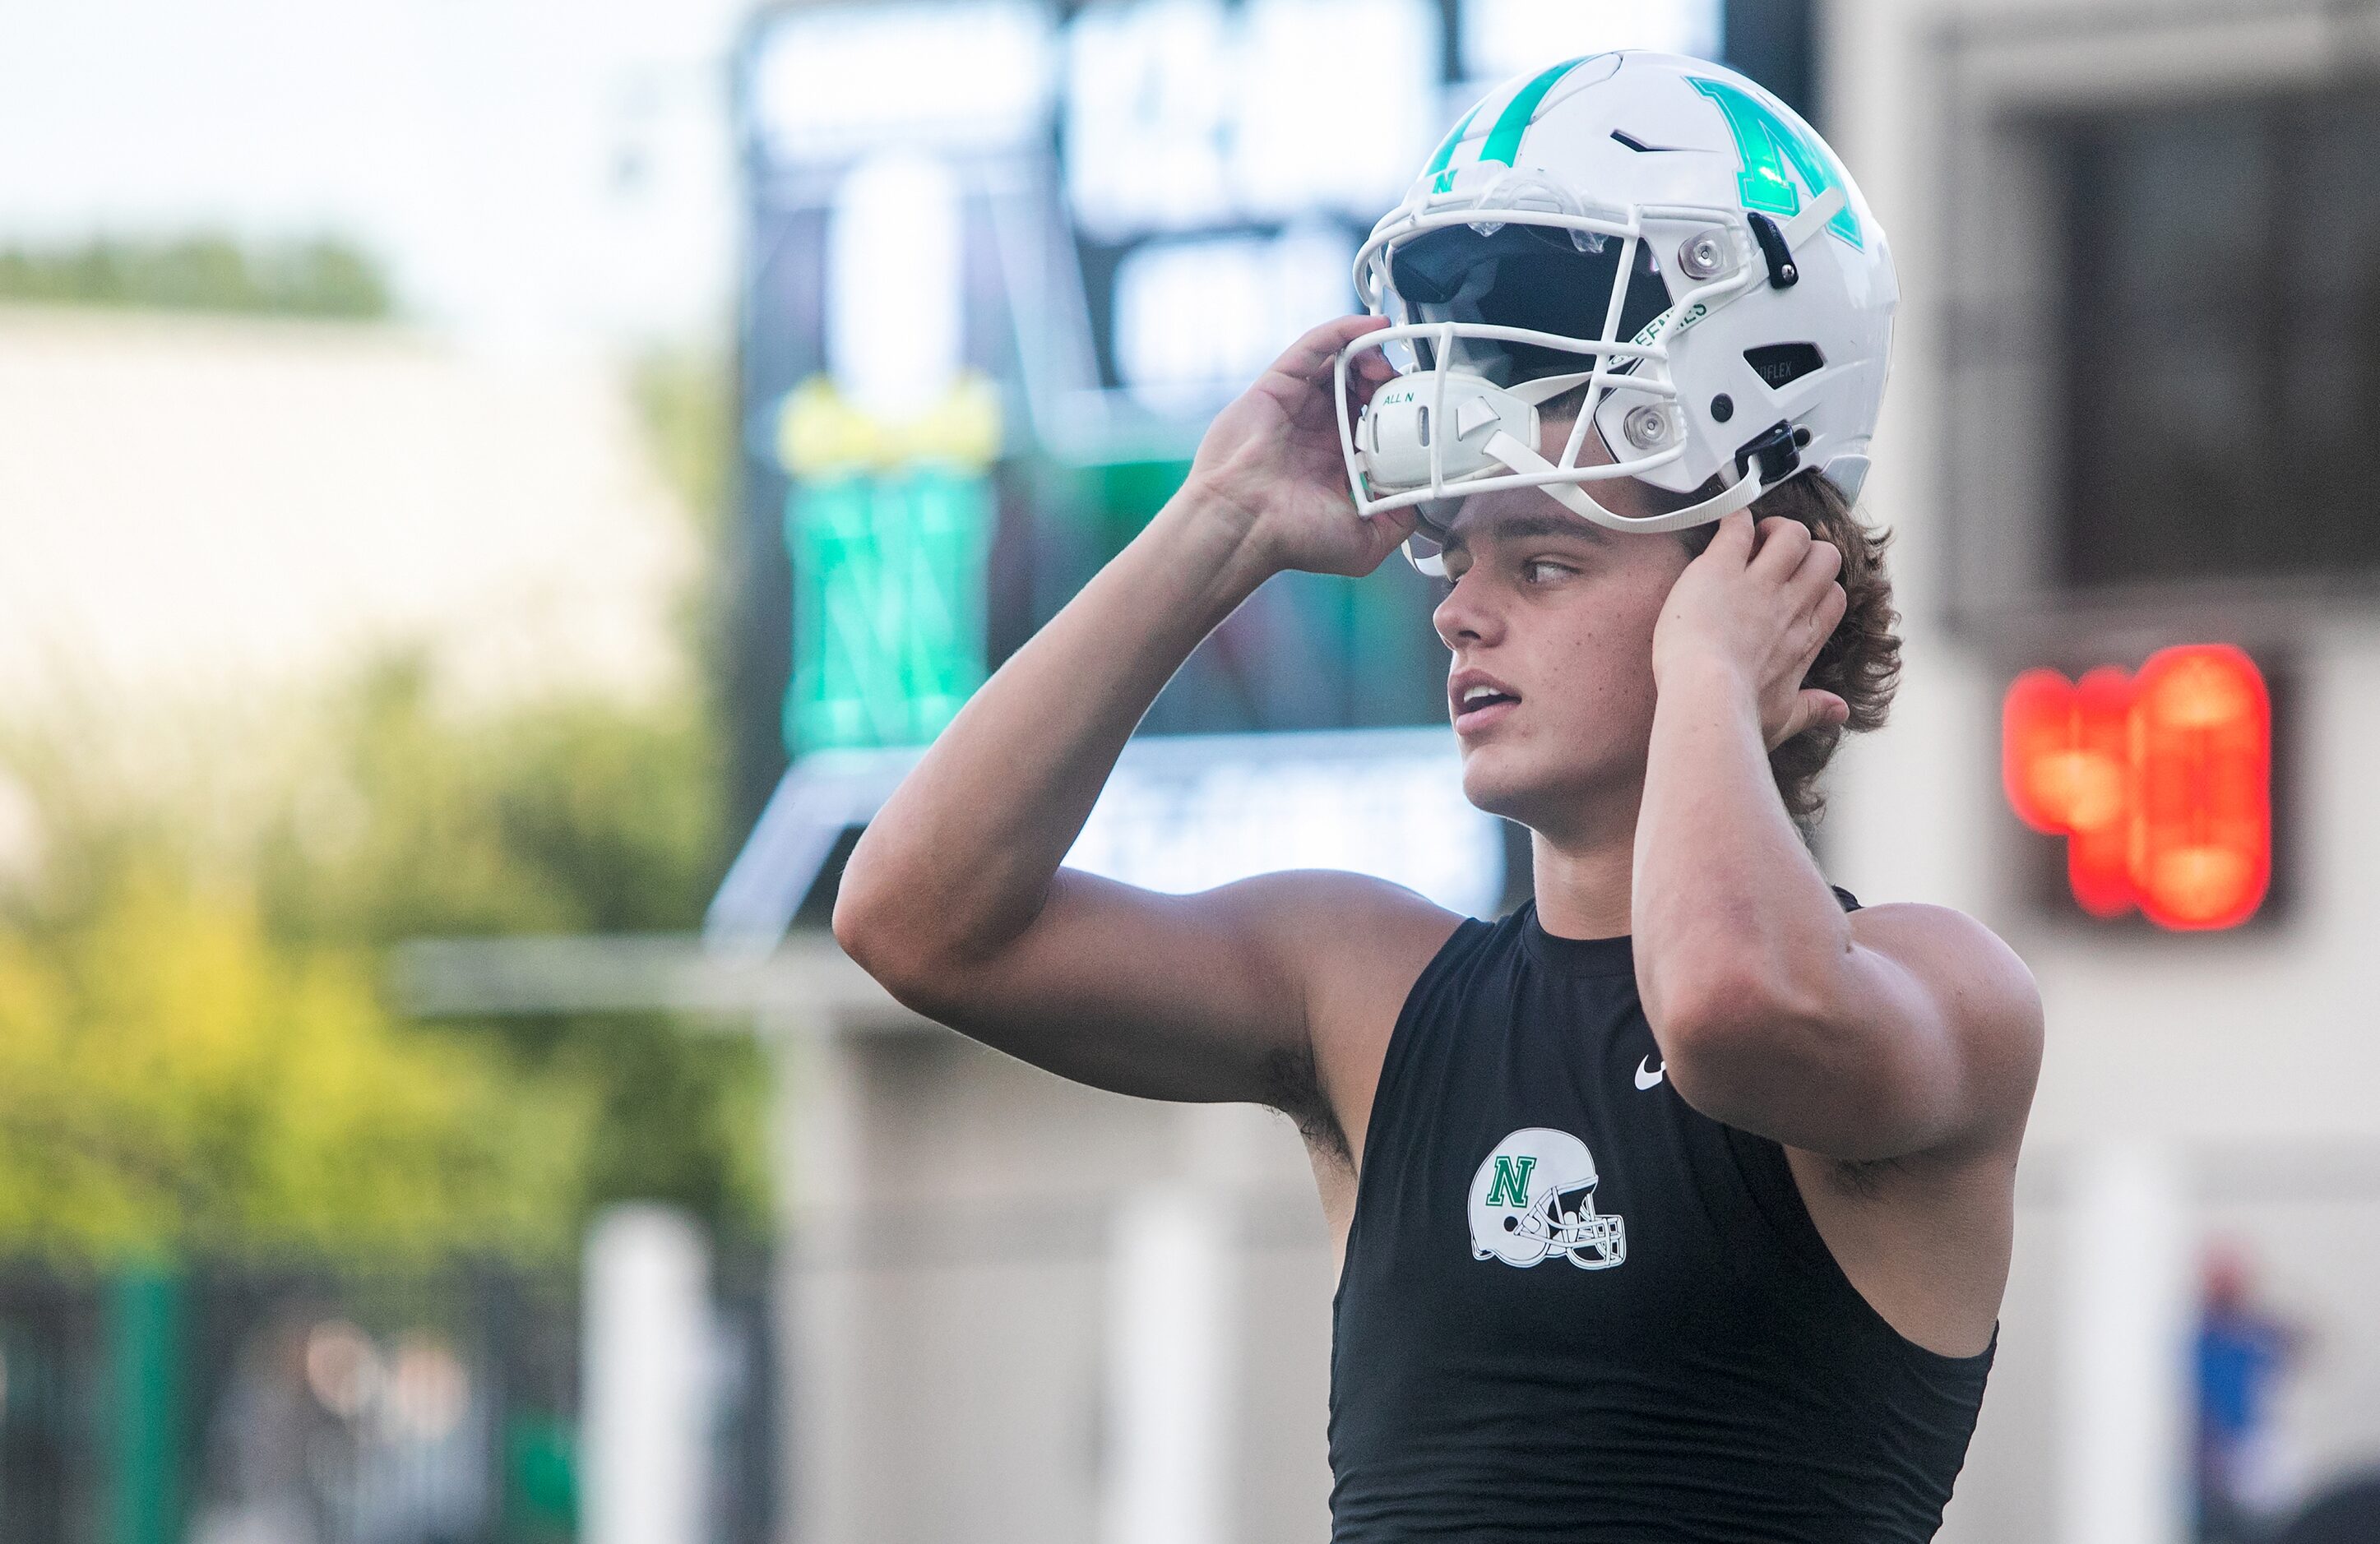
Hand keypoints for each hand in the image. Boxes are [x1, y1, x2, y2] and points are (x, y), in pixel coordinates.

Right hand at [1178, 315, 1417, 577]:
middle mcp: (1316, 428)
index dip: (1400, 408)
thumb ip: (1399, 522)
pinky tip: (1372, 326)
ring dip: (1371, 353)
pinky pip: (1315, 346)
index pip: (1374, 420)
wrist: (1243, 527)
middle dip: (1389, 378)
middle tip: (1407, 384)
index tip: (1422, 407)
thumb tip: (1425, 504)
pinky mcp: (1278, 384)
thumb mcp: (1366, 543)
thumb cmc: (1291, 539)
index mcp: (1335, 459)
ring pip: (1340, 361)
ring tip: (1388, 362)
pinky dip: (1345, 330)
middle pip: (1360, 385)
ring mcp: (1297, 404)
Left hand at [1653, 511, 1848, 749]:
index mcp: (1804, 639)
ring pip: (1792, 533)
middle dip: (1805, 552)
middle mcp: (1789, 606)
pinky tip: (1726, 528)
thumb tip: (1839, 712)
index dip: (1820, 587)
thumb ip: (1812, 709)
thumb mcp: (1784, 719)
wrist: (1705, 699)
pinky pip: (1739, 527)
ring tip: (1754, 540)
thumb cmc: (1739, 715)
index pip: (1834, 595)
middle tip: (1776, 559)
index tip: (1797, 592)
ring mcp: (1757, 584)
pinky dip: (1735, 521)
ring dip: (1775, 530)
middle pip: (1824, 557)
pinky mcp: (1721, 568)